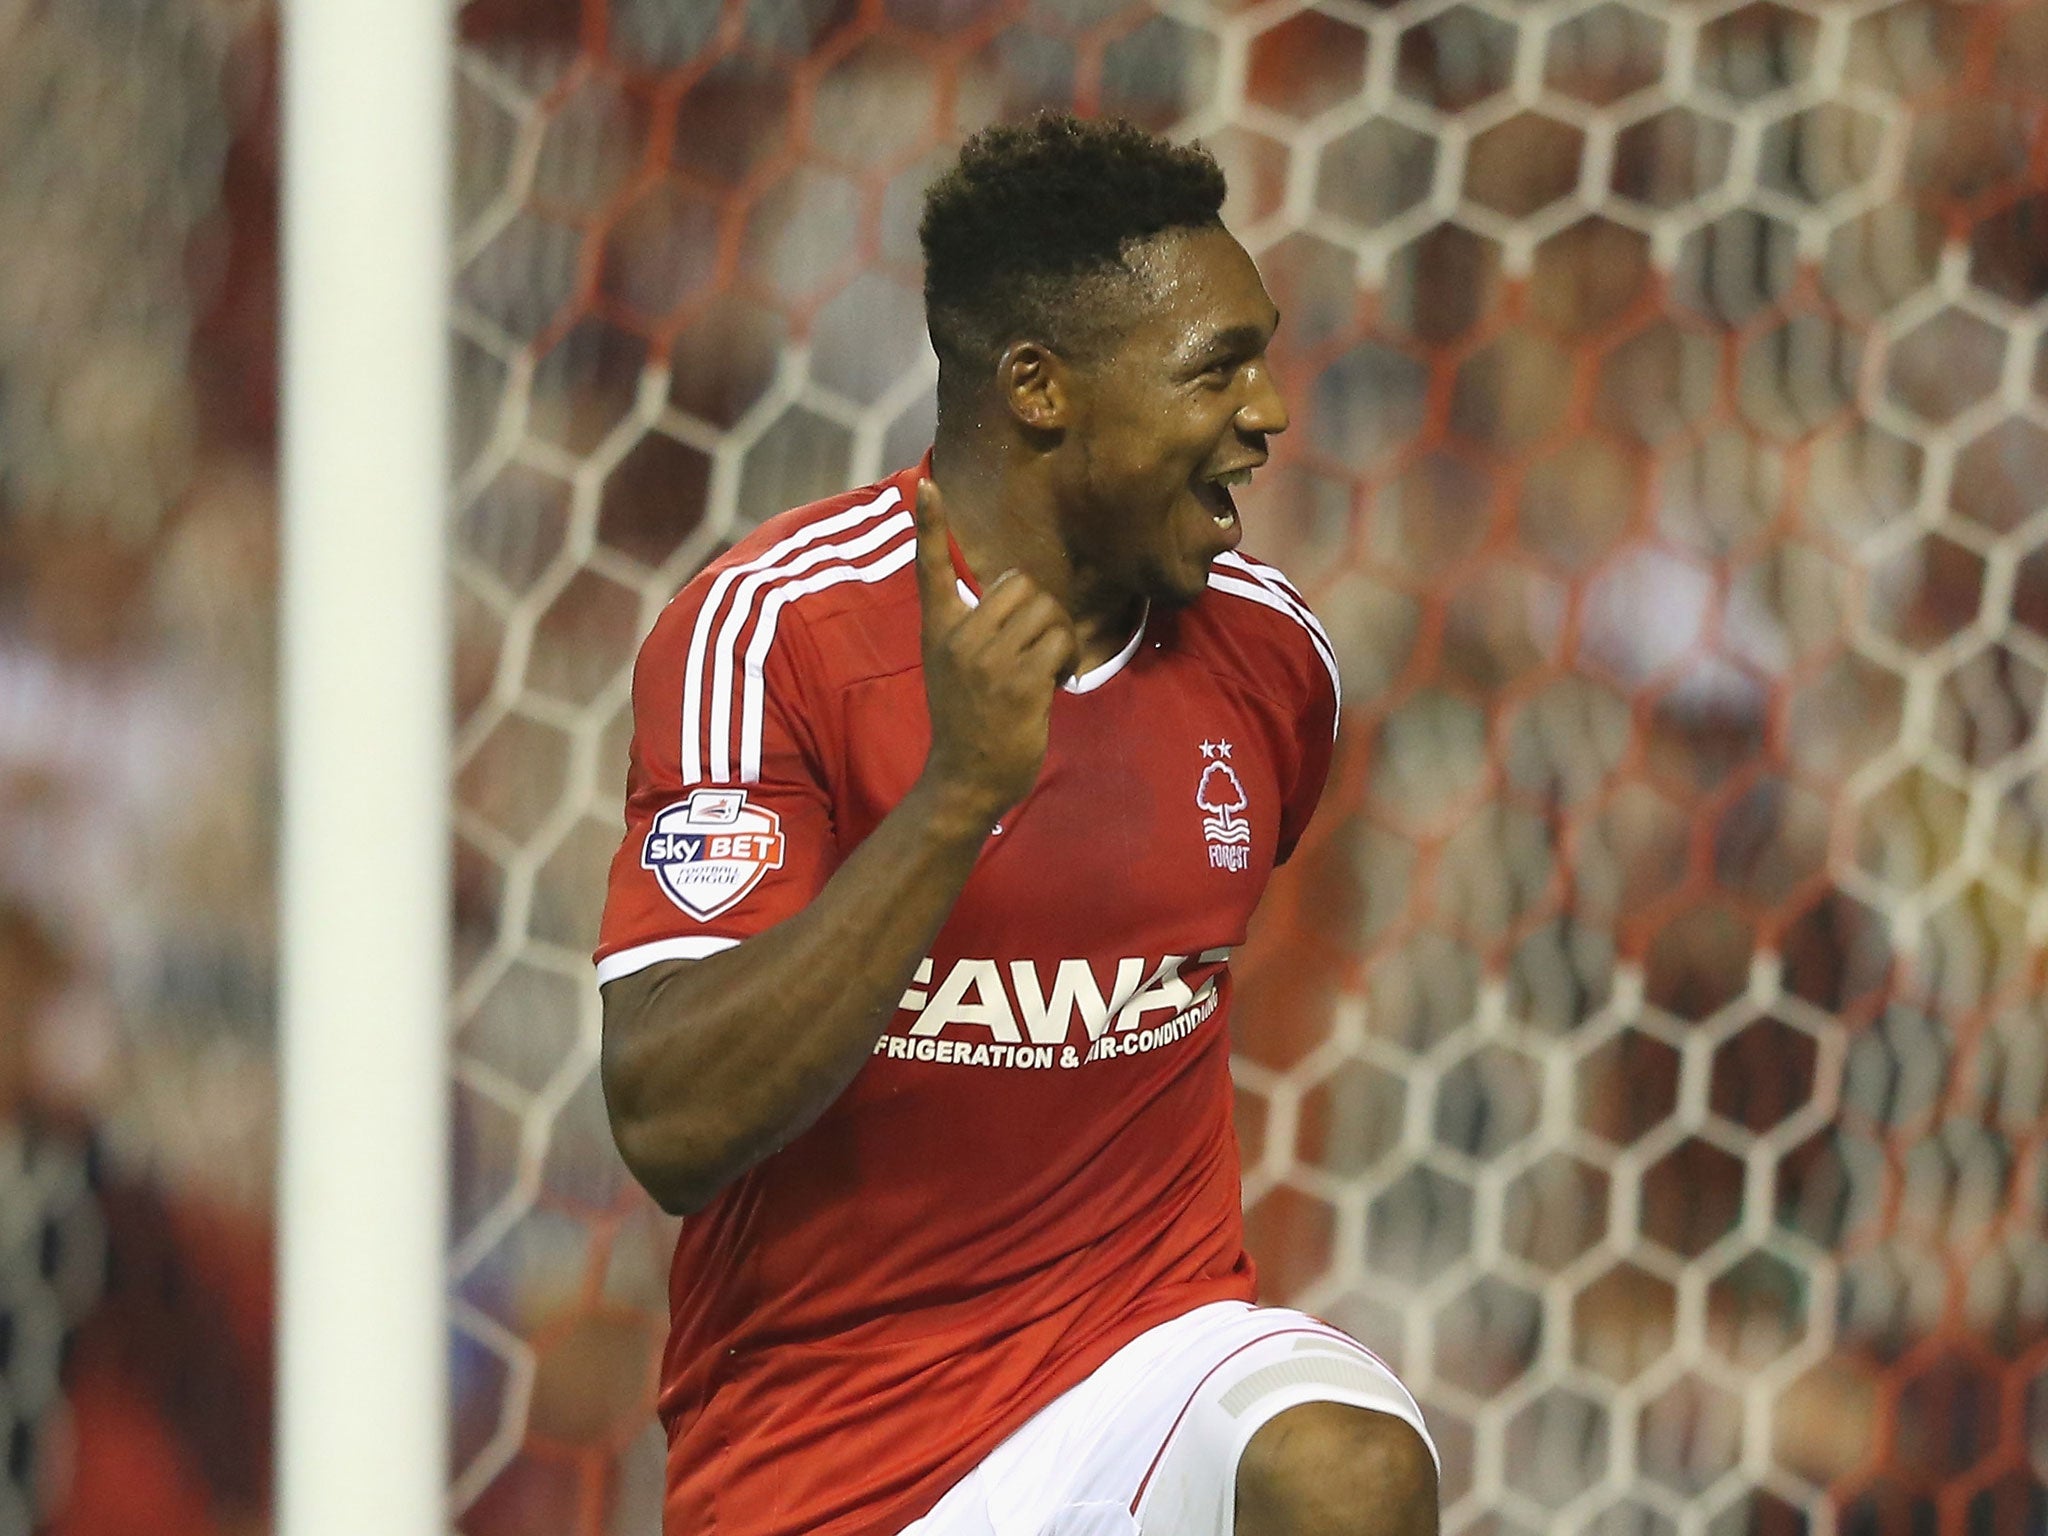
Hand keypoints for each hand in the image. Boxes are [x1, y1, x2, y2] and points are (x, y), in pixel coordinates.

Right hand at [912, 477, 1076, 823]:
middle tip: (1039, 647)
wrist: (963, 779)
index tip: (926, 483)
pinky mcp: (1020, 680)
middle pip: (1021, 584)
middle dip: (1043, 611)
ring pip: (1047, 609)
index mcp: (938, 630)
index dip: (929, 524)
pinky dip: (1068, 660)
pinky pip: (1061, 642)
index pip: (929, 567)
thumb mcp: (954, 669)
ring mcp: (989, 659)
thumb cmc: (968, 724)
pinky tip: (1054, 685)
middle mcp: (959, 637)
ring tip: (1046, 668)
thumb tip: (1023, 597)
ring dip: (1061, 636)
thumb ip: (976, 632)